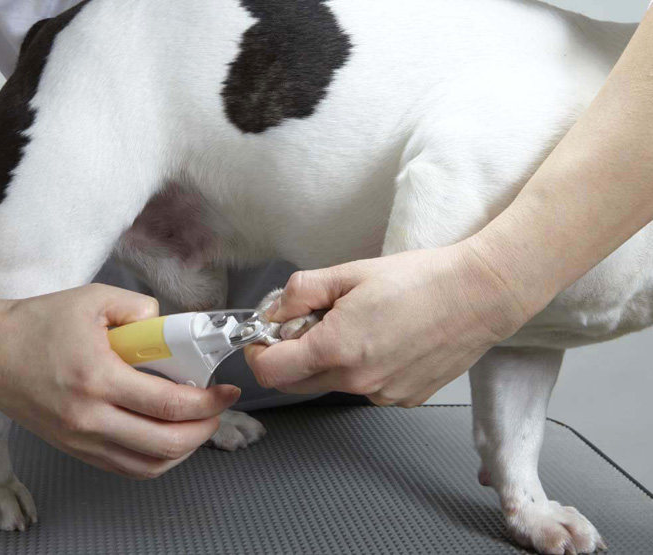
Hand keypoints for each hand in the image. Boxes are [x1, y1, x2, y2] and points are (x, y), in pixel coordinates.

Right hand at [0, 284, 239, 478]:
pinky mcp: (74, 448)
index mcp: (97, 379)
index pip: (169, 404)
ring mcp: (80, 439)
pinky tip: (167, 439)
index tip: (227, 391)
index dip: (208, 402)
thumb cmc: (36, 323)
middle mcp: (89, 418)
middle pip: (165, 444)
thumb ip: (140, 308)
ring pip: (148, 465)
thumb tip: (169, 326)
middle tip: (218, 410)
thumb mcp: (93, 299)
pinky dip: (155, 460)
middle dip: (204, 429)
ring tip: (198, 426)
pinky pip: (125, 468)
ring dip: (183, 450)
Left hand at [245, 241, 532, 406]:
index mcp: (336, 348)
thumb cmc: (420, 279)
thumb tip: (274, 312)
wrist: (479, 296)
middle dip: (290, 357)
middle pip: (296, 383)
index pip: (270, 371)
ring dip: (328, 361)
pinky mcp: (402, 399)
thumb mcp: (350, 273)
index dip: (258, 352)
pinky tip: (385, 340)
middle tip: (310, 324)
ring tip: (358, 325)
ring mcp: (381, 395)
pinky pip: (364, 388)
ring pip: (331, 384)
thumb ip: (301, 292)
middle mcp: (356, 381)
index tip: (266, 336)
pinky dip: (361, 368)